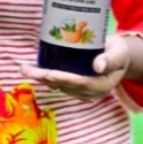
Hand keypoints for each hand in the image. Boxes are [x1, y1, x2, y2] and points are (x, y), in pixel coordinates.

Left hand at [19, 33, 142, 101]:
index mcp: (102, 85)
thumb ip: (110, 59)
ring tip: (23, 67)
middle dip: (44, 77)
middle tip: (26, 70)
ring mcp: (80, 91)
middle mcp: (89, 92)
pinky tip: (31, 68)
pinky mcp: (73, 86)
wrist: (118, 57)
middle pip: (64, 85)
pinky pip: (56, 82)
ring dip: (40, 77)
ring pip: (57, 85)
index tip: (49, 73)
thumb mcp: (119, 52)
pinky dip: (44, 75)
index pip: (81, 83)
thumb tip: (98, 66)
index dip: (64, 78)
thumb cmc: (118, 51)